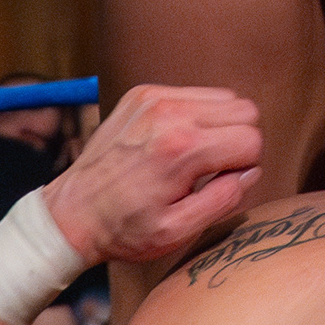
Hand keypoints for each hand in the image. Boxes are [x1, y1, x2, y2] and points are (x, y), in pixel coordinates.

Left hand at [38, 85, 265, 262]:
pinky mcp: (142, 94)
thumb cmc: (124, 228)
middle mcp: (170, 114)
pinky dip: (196, 115)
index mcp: (182, 149)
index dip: (246, 167)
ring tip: (194, 156)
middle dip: (239, 142)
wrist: (73, 211)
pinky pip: (194, 93)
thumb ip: (223, 200)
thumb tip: (250, 172)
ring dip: (220, 126)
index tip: (223, 183)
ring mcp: (154, 98)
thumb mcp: (178, 231)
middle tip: (212, 170)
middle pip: (244, 111)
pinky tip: (176, 142)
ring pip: (224, 97)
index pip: (251, 140)